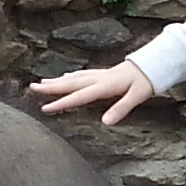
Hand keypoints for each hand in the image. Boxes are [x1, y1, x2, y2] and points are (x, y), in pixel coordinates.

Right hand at [33, 62, 156, 122]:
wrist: (154, 64)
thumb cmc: (146, 81)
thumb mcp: (137, 97)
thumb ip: (121, 108)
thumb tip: (105, 122)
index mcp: (104, 86)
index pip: (78, 96)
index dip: (61, 103)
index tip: (44, 108)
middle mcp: (98, 79)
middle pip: (69, 84)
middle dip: (50, 87)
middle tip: (31, 88)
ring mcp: (99, 75)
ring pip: (73, 78)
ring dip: (56, 81)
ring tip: (40, 83)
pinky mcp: (103, 74)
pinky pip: (80, 75)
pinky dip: (69, 77)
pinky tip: (63, 77)